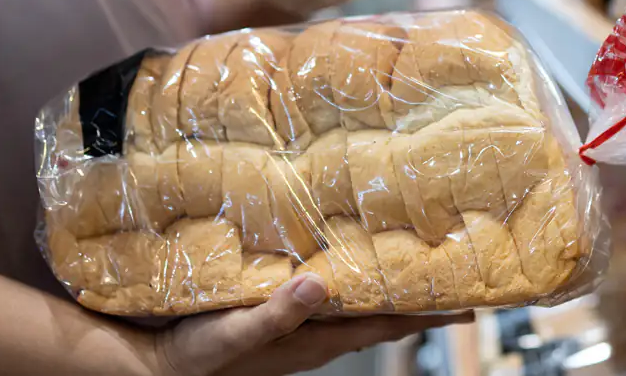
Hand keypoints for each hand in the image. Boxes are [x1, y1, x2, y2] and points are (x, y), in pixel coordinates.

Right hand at [154, 274, 472, 375]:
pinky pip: (327, 298)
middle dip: (417, 299)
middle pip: (380, 314)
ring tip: (413, 262)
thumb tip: (322, 283)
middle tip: (456, 277)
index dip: (427, 316)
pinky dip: (346, 280)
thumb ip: (277, 313)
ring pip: (356, 306)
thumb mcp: (236, 333)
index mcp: (314, 338)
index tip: (469, 306)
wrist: (156, 366)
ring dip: (384, 286)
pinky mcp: (278, 315)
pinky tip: (344, 261)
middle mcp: (315, 333)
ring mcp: (298, 326)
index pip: (385, 324)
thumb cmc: (196, 354)